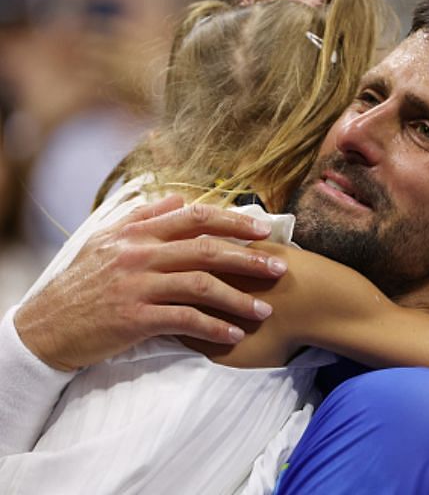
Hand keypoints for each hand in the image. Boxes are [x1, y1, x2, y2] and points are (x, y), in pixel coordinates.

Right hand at [14, 194, 288, 370]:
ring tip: (265, 310)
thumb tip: (179, 196)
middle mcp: (139, 254)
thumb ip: (143, 217)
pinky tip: (235, 335)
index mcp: (136, 233)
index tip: (264, 230)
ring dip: (238, 298)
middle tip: (280, 268)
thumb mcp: (105, 241)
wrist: (45, 327)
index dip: (233, 222)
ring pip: (201, 285)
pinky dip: (214, 327)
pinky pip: (185, 320)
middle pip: (206, 249)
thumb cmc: (81, 284)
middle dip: (249, 258)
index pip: (194, 218)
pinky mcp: (134, 318)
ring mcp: (137, 286)